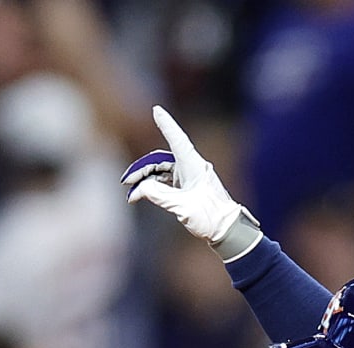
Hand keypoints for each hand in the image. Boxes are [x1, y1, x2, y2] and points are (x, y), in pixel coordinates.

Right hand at [123, 106, 252, 250]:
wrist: (227, 231)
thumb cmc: (210, 217)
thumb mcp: (182, 207)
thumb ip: (159, 195)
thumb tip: (140, 188)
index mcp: (194, 165)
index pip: (177, 140)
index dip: (167, 124)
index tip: (157, 109)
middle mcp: (191, 167)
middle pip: (160, 160)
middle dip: (141, 169)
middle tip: (126, 182)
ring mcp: (188, 177)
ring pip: (160, 171)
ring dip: (145, 180)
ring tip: (132, 194)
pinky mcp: (186, 187)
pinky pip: (164, 181)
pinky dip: (152, 187)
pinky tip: (141, 195)